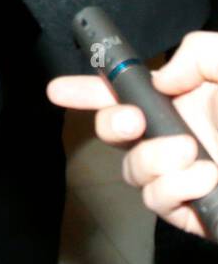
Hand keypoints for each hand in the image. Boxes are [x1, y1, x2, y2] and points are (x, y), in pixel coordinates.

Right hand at [47, 31, 217, 240]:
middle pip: (115, 133)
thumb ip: (197, 53)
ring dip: (151, 160)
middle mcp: (178, 137)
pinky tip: (202, 176)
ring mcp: (185, 176)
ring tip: (189, 154)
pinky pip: (158, 202)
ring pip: (133, 171)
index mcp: (184, 101)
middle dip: (109, 121)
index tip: (60, 89)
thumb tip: (165, 79)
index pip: (125, 93)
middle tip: (130, 118)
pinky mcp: (195, 210)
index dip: (87, 90)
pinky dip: (172, 188)